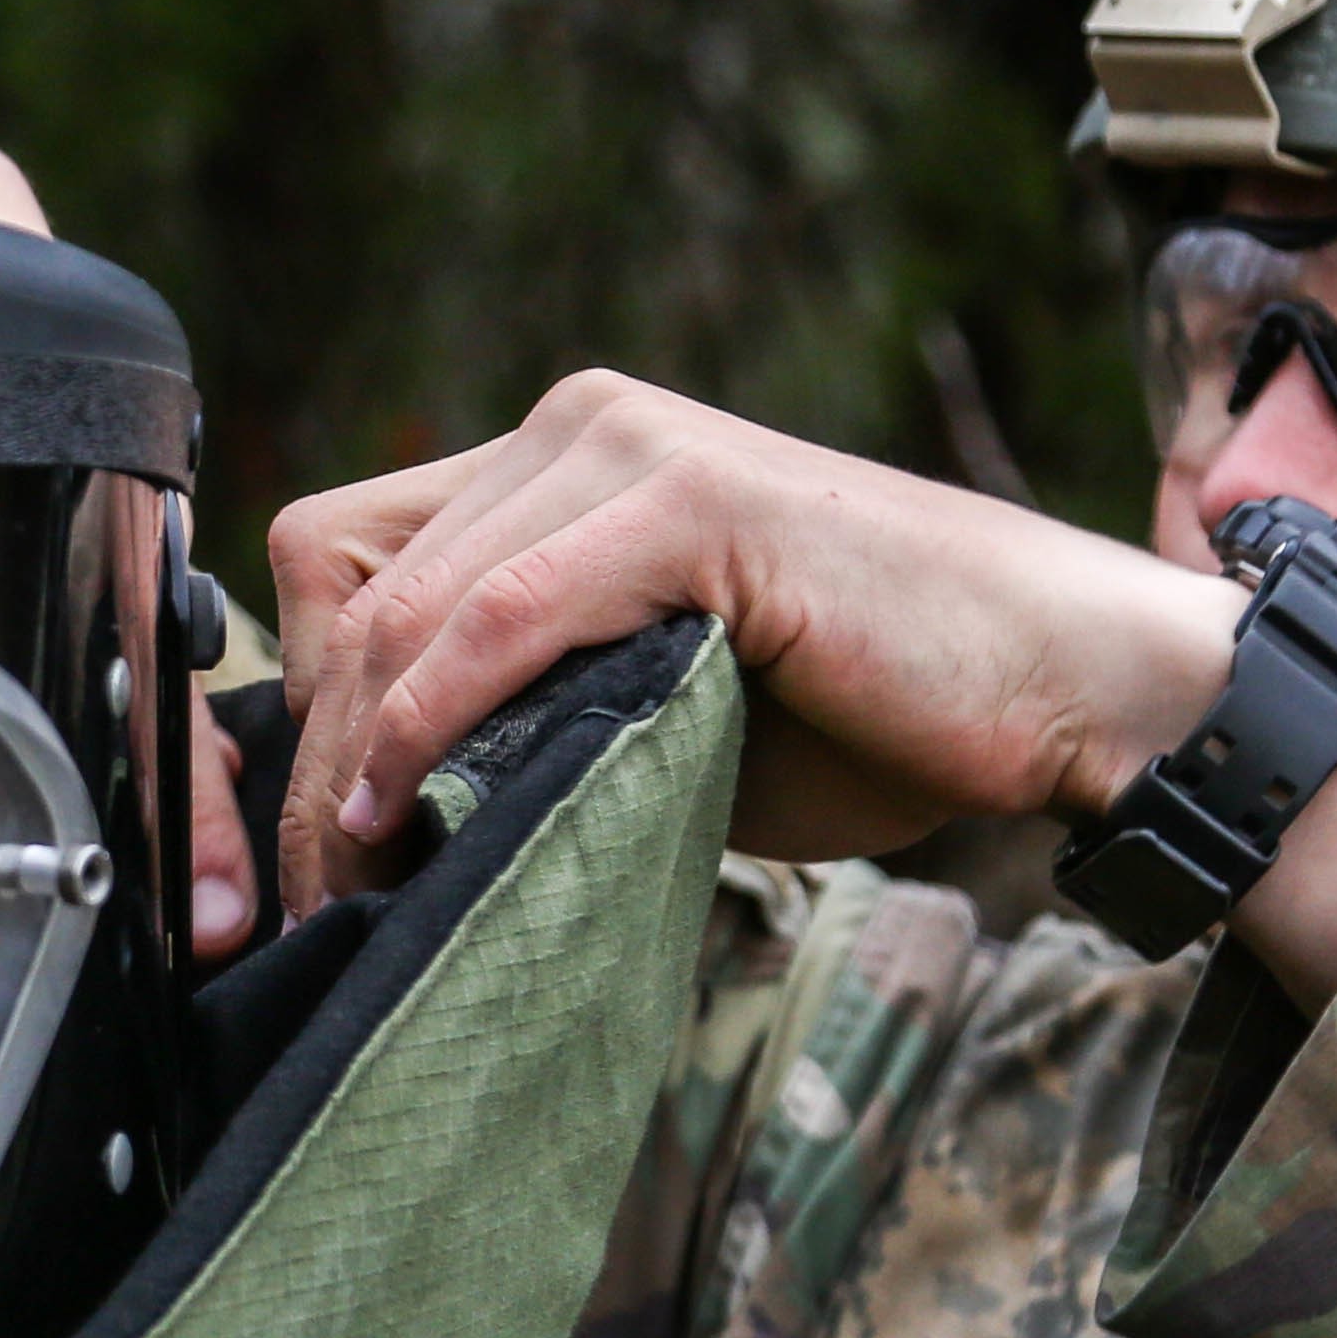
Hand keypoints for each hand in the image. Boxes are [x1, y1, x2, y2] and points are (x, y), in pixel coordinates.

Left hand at [263, 375, 1257, 915]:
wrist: (1052, 686)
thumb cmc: (871, 713)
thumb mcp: (646, 716)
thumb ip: (522, 724)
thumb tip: (378, 825)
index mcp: (559, 462)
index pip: (343, 559)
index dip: (293, 708)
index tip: (284, 855)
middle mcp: (576, 428)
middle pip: (347, 583)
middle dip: (298, 763)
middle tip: (296, 909)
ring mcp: (628, 448)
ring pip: (404, 608)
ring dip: (349, 769)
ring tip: (350, 892)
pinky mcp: (686, 501)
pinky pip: (495, 616)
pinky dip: (426, 724)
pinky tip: (405, 813)